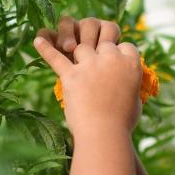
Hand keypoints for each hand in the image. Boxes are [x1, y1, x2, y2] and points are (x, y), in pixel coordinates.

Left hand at [34, 16, 142, 133]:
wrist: (104, 134)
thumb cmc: (123, 122)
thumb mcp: (136, 99)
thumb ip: (130, 83)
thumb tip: (126, 82)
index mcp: (132, 64)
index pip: (126, 46)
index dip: (120, 54)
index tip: (118, 64)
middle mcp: (112, 59)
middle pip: (104, 44)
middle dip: (101, 53)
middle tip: (99, 69)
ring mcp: (90, 65)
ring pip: (82, 48)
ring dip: (80, 55)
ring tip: (80, 67)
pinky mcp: (71, 75)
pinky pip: (55, 58)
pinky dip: (46, 49)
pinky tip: (38, 40)